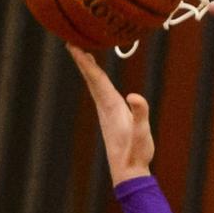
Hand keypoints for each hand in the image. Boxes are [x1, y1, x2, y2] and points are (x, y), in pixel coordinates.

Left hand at [68, 46, 153, 183]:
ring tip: (84, 55)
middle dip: (83, 60)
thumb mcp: (141, 132)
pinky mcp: (112, 118)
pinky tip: (99, 80)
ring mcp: (107, 113)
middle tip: (72, 41)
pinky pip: (102, 93)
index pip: (96, 79)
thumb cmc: (136, 152)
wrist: (128, 172)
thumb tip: (134, 96)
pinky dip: (98, 81)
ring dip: (89, 70)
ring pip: (95, 86)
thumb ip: (139, 114)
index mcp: (111, 106)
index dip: (85, 61)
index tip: (72, 44)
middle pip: (92, 79)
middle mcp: (106, 107)